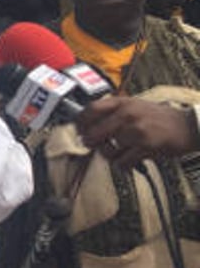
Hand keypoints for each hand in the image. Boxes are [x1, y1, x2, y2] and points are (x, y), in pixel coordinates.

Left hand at [75, 97, 199, 168]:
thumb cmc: (159, 118)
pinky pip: (122, 161)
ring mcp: (136, 130)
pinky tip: (130, 161)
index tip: (80, 131)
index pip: (90, 110)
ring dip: (111, 155)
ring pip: (108, 149)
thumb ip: (114, 112)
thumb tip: (87, 125)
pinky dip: (123, 165)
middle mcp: (127, 114)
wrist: (188, 126)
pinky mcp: (146, 146)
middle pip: (93, 133)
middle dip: (92, 143)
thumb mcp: (135, 105)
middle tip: (98, 146)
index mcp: (123, 103)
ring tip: (121, 153)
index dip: (80, 122)